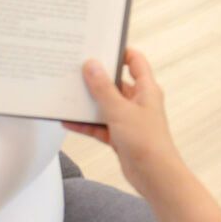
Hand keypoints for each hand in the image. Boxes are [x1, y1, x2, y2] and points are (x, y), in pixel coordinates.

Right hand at [63, 48, 183, 195]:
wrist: (154, 175)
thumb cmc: (147, 142)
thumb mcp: (120, 110)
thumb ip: (103, 88)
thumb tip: (92, 65)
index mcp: (146, 89)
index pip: (135, 61)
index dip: (120, 51)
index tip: (100, 46)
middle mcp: (139, 102)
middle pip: (115, 83)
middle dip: (96, 78)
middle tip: (74, 69)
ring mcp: (129, 120)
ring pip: (105, 105)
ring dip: (88, 102)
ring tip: (66, 93)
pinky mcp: (121, 136)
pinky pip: (100, 125)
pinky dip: (86, 124)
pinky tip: (68, 121)